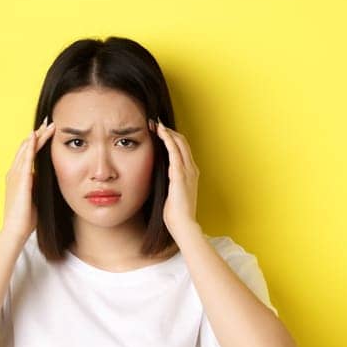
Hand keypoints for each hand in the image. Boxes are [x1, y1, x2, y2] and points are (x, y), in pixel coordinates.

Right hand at [3, 117, 57, 238]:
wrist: (16, 230)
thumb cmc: (26, 218)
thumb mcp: (34, 197)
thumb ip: (37, 185)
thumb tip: (44, 177)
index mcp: (17, 177)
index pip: (28, 154)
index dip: (37, 142)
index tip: (47, 132)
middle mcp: (14, 173)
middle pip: (26, 148)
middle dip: (37, 134)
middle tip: (48, 121)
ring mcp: (15, 176)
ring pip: (26, 150)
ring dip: (36, 136)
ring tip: (47, 125)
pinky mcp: (19, 180)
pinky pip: (25, 159)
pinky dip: (30, 147)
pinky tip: (35, 136)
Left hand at [153, 117, 199, 234]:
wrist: (183, 224)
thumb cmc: (175, 214)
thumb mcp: (170, 194)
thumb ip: (168, 184)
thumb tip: (156, 179)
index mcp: (190, 174)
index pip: (182, 150)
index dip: (171, 138)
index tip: (157, 131)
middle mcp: (191, 169)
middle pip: (182, 142)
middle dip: (168, 131)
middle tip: (154, 123)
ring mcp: (188, 171)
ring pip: (179, 143)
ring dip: (167, 131)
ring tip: (155, 123)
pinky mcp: (180, 174)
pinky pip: (175, 152)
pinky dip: (168, 139)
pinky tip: (160, 132)